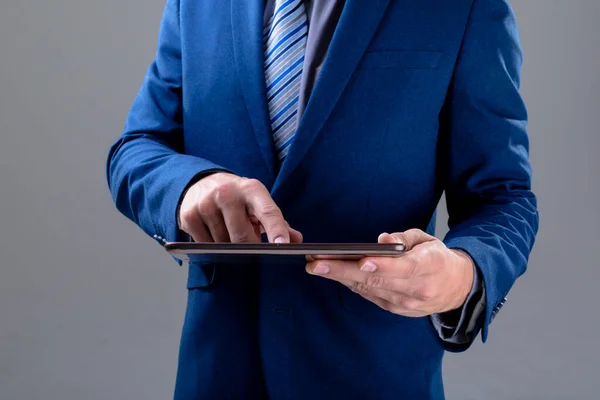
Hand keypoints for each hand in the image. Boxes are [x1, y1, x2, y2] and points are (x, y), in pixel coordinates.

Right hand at [179, 172, 301, 243]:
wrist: (201, 182)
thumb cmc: (238, 198)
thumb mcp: (258, 203)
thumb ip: (278, 222)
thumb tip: (296, 240)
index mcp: (251, 189)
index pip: (268, 211)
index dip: (276, 229)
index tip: (283, 245)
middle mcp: (227, 193)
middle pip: (242, 236)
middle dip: (249, 248)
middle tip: (252, 246)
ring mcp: (206, 204)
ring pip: (223, 244)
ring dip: (230, 246)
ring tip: (230, 231)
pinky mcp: (189, 215)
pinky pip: (206, 245)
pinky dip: (213, 246)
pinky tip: (214, 233)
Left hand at [306, 229, 473, 316]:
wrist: (456, 288)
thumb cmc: (437, 258)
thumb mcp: (427, 240)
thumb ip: (404, 238)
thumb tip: (383, 240)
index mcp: (431, 266)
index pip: (405, 268)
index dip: (383, 266)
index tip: (361, 260)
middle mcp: (418, 289)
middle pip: (377, 281)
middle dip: (343, 271)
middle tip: (317, 263)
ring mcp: (406, 303)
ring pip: (369, 290)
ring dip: (340, 278)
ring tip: (317, 266)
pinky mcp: (395, 309)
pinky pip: (369, 295)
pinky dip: (351, 284)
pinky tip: (334, 273)